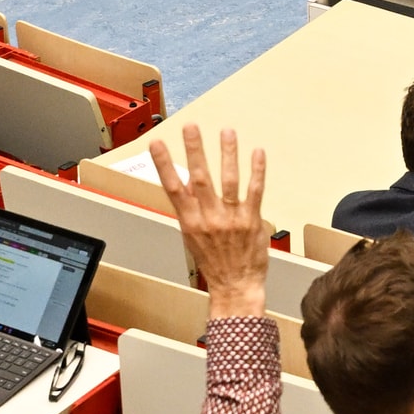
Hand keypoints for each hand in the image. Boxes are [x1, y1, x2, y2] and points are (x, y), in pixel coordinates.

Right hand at [150, 126, 272, 313]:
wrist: (236, 286)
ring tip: (226, 132)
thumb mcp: (193, 238)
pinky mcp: (252, 221)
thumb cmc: (214, 264)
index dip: (164, 165)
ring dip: (227, 154)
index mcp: (190, 222)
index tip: (157, 144)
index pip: (173, 188)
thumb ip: (191, 211)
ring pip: (229, 180)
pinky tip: (257, 153)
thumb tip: (187, 185)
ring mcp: (231, 218)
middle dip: (195, 150)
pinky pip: (255, 191)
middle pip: (199, 178)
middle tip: (190, 127)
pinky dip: (256, 171)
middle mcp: (209, 218)